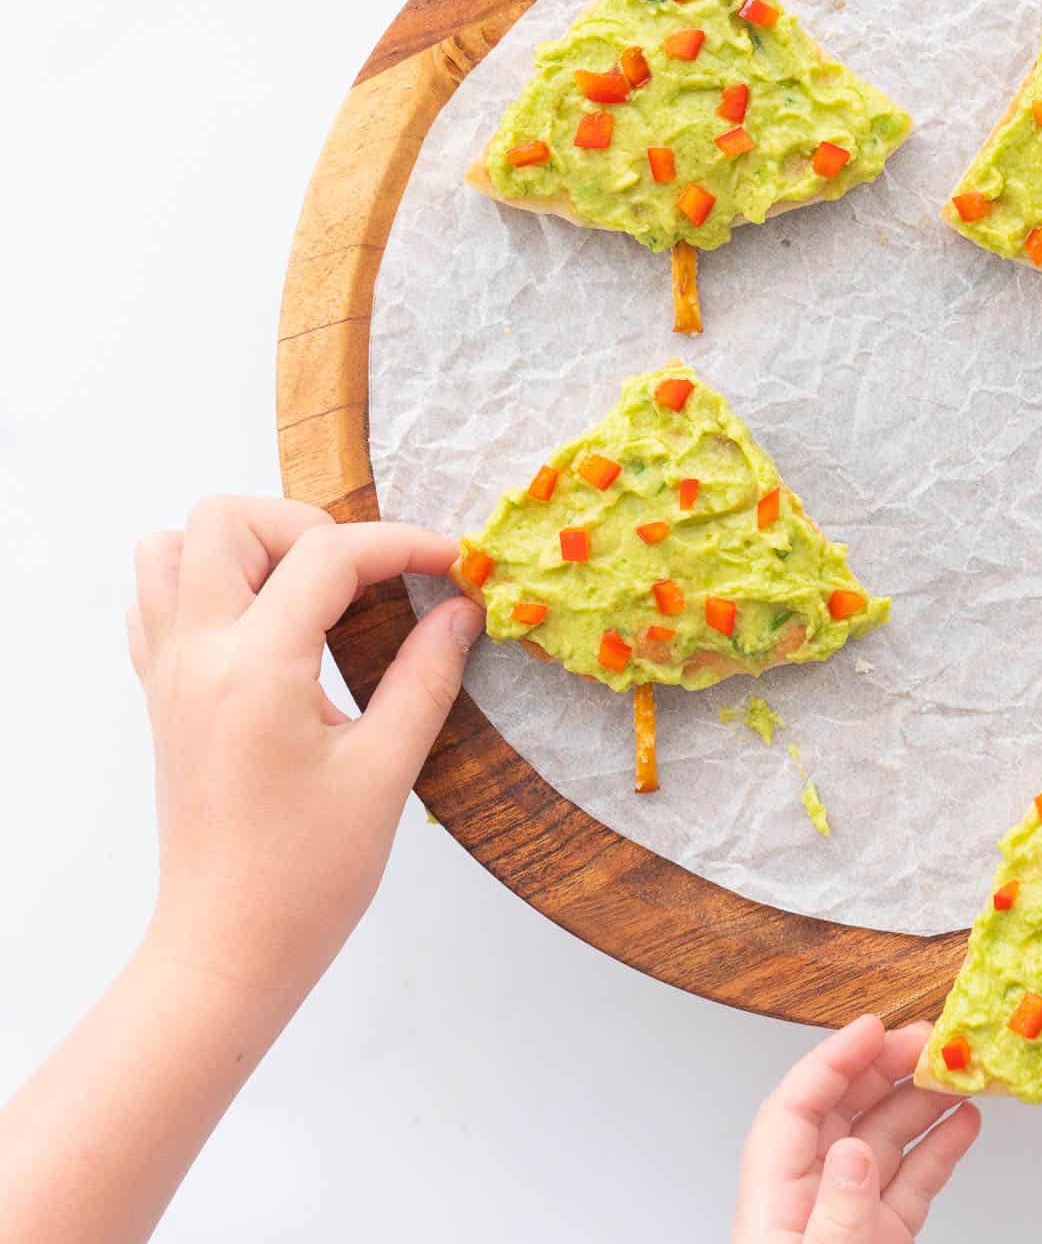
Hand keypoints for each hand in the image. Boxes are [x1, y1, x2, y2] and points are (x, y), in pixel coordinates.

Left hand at [130, 497, 481, 999]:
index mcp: (256, 668)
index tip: (451, 563)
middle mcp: (198, 654)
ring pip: (171, 547)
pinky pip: (154, 602)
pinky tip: (260, 627)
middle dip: (305, 525)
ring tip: (304, 592)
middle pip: (226, 519)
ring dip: (242, 546)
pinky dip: (203, 587)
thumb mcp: (385, 772)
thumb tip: (460, 611)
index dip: (400, 545)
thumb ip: (426, 677)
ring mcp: (169, 673)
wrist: (227, 950)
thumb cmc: (307, 877)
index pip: (326, 555)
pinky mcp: (162, 698)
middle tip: (361, 578)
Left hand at [732, 1015, 979, 1241]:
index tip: (872, 1028)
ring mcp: (851, 1208)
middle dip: (887, 1067)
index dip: (835, 1059)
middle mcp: (814, 1189)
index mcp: (776, 1190)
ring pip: (886, 1137)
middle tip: (928, 1039)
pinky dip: (940, 1148)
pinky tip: (963, 1122)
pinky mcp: (883, 1233)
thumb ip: (836, 1211)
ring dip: (922, 1101)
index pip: (798, 1104)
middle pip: (846, 1108)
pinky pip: (913, 1179)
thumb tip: (855, 1154)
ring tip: (957, 1071)